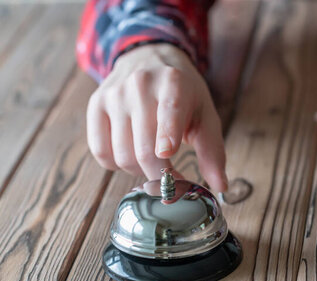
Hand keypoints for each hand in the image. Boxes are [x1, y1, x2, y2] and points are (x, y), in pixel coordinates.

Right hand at [86, 43, 227, 191]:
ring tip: (153, 159)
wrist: (149, 58)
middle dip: (161, 175)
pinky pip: (100, 151)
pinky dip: (116, 164)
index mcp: (174, 83)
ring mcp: (114, 95)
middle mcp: (140, 85)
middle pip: (145, 150)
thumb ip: (213, 152)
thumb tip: (221, 186)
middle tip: (173, 177)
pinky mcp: (96, 105)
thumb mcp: (206, 115)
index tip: (168, 153)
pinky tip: (131, 154)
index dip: (167, 133)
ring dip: (140, 170)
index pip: (169, 110)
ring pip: (122, 155)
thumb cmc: (183, 94)